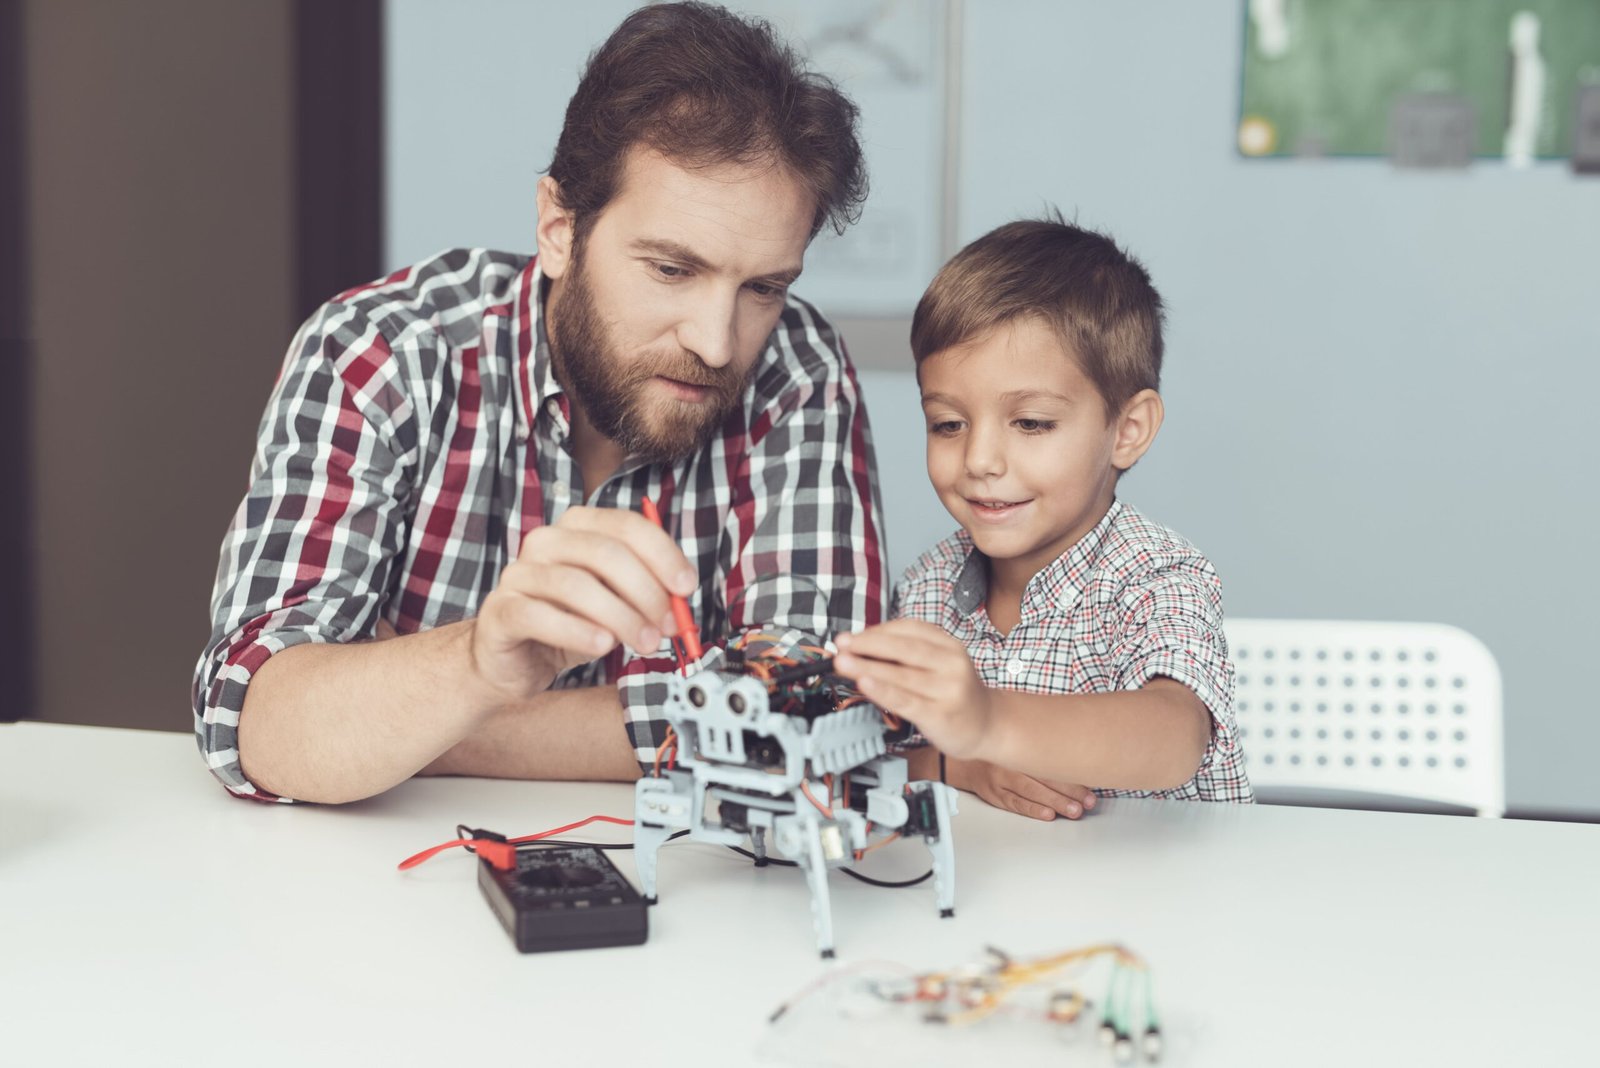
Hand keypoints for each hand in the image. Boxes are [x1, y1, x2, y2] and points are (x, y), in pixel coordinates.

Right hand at [468, 506, 696, 701]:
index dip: (662, 555)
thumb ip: (645, 594)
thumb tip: (680, 600)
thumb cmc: (568, 625)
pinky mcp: (500, 610)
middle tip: (668, 626)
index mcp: (577, 528)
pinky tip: (602, 646)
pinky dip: (577, 631)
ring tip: (645, 643)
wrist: (512, 660)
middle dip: (646, 591)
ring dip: (621, 616)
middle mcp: (545, 541)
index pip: (626, 526)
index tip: (686, 587)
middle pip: (604, 553)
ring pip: (575, 585)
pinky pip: (539, 615)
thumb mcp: (615, 604)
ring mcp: (518, 574)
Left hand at [833, 619, 992, 760]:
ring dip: (867, 666)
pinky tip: (865, 684)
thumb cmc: (955, 693)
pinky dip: (883, 690)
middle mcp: (951, 663)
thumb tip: (861, 648)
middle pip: (904, 648)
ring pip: (901, 674)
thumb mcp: (939, 664)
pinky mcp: (941, 714)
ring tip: (843, 663)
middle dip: (867, 644)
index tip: (851, 636)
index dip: (877, 631)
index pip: (909, 629)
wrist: (987, 725)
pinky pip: (906, 700)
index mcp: (949, 645)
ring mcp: (948, 689)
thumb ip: (907, 655)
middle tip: (841, 645)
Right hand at [952, 757, 1095, 821]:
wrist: (962, 759)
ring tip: (1074, 810)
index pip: (1050, 762)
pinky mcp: (994, 794)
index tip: (1090, 785)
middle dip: (1069, 791)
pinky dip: (1031, 809)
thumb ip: (1040, 748)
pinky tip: (1047, 814)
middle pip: (1044, 777)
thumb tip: (1075, 760)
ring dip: (1055, 802)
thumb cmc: (996, 753)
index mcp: (1020, 747)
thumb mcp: (1016, 743)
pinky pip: (1014, 803)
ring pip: (1031, 791)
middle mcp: (1011, 762)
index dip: (1072, 775)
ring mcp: (1001, 779)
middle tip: (1087, 802)